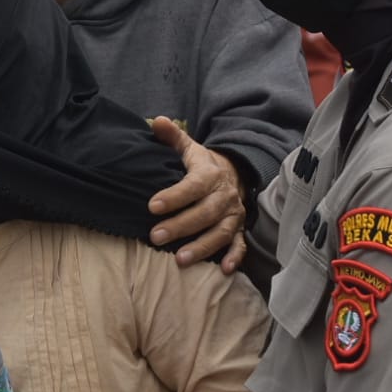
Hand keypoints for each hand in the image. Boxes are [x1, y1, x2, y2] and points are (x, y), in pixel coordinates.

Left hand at [147, 118, 246, 272]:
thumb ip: (173, 137)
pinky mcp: (239, 229)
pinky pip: (240, 245)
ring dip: (202, 247)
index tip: (152, 206)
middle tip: (155, 237)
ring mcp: (234, 214)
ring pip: (220, 232)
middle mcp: (224, 195)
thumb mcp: (189, 148)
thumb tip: (157, 121)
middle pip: (204, 213)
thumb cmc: (202, 165)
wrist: (235, 174)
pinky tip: (224, 271)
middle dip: (181, 226)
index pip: (193, 186)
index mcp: (210, 174)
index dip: (174, 196)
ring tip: (179, 260)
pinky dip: (234, 257)